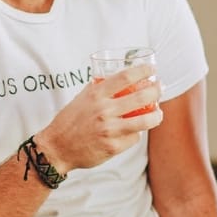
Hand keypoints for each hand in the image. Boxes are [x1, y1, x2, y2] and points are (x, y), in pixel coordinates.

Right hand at [38, 63, 163, 172]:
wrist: (57, 148)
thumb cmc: (69, 121)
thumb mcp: (81, 98)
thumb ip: (98, 89)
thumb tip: (116, 79)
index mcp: (96, 94)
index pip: (125, 77)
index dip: (143, 71)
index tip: (152, 69)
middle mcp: (104, 110)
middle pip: (141, 96)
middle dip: (156, 90)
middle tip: (160, 88)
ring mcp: (109, 130)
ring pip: (144, 121)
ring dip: (156, 116)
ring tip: (158, 113)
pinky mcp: (113, 147)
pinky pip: (133, 138)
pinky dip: (135, 134)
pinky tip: (135, 131)